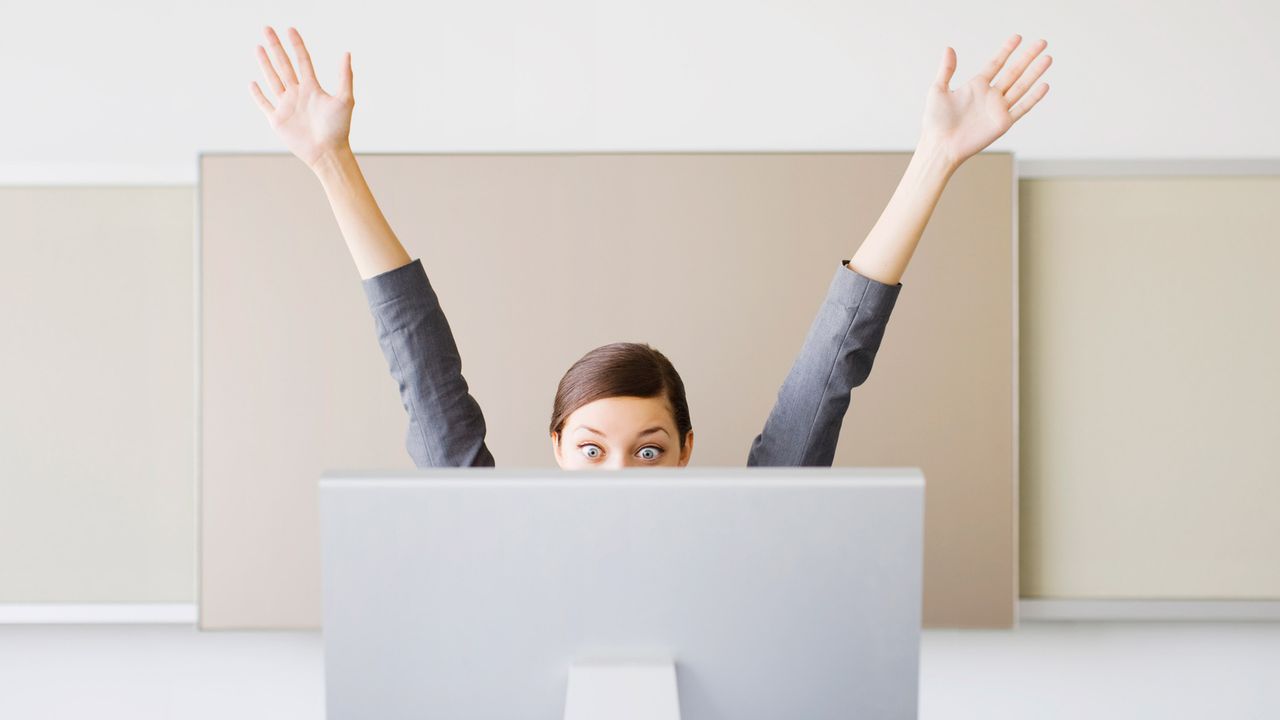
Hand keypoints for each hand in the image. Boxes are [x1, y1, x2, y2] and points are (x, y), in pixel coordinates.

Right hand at [249, 26, 353, 169]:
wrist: (328, 153)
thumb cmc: (339, 129)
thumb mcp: (345, 99)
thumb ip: (345, 76)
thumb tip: (347, 53)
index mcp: (312, 88)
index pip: (302, 61)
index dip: (296, 45)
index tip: (290, 29)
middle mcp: (298, 94)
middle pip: (283, 65)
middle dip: (275, 46)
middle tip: (267, 29)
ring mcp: (286, 106)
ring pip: (272, 79)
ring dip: (265, 63)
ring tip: (258, 47)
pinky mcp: (277, 120)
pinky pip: (264, 104)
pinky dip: (257, 94)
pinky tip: (253, 82)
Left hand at [921, 34, 1051, 169]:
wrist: (940, 145)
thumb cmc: (935, 121)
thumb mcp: (938, 90)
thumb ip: (946, 70)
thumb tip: (949, 48)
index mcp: (976, 86)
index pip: (996, 63)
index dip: (1007, 50)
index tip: (1017, 37)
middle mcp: (990, 96)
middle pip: (1014, 72)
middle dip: (1027, 57)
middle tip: (1041, 42)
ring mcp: (998, 109)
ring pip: (1021, 86)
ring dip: (1034, 72)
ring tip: (1047, 58)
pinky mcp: (1002, 123)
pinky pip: (1022, 108)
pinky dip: (1033, 98)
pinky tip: (1044, 85)